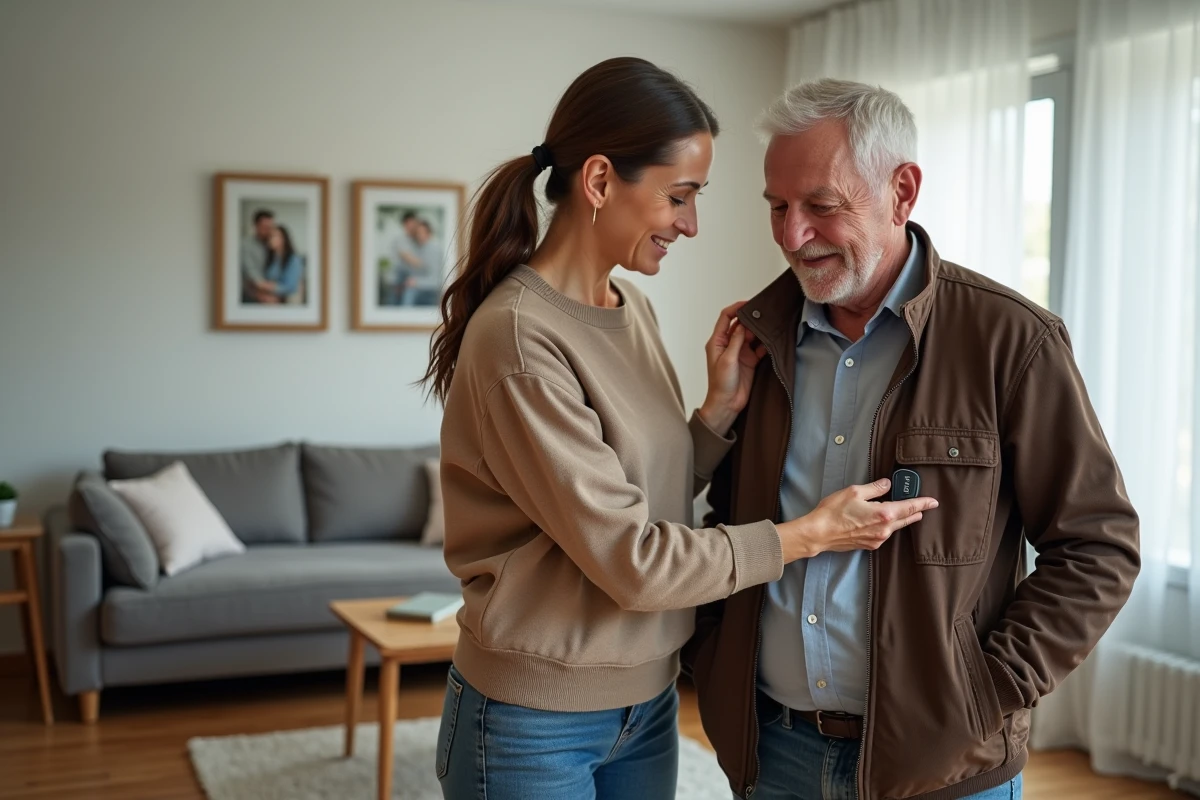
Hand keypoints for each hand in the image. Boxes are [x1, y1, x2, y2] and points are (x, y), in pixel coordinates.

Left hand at [699, 301, 767, 433]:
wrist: (727, 404)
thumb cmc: (720, 384)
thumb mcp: (727, 360)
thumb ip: (735, 341)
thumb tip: (741, 324)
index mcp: (717, 342)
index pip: (725, 318)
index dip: (736, 308)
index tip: (749, 303)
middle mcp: (728, 344)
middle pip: (740, 324)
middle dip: (751, 318)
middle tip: (764, 313)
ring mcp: (739, 352)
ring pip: (751, 335)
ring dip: (759, 330)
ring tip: (770, 324)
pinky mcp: (749, 360)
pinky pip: (759, 347)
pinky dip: (765, 343)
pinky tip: (772, 339)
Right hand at [777, 479, 938, 561]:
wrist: (819, 533)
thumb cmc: (833, 512)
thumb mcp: (855, 492)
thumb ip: (875, 488)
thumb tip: (887, 484)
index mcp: (883, 514)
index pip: (910, 507)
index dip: (923, 503)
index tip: (933, 501)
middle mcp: (884, 529)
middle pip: (906, 519)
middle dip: (916, 512)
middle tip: (925, 507)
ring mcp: (877, 539)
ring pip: (895, 528)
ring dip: (902, 519)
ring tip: (909, 514)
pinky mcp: (868, 545)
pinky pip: (884, 534)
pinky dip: (889, 527)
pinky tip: (886, 522)